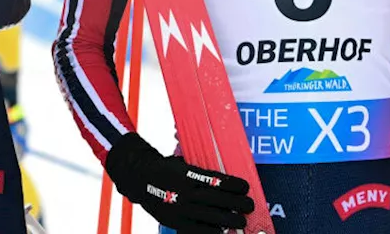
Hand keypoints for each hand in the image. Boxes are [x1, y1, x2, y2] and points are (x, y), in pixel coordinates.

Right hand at [104, 133, 253, 233]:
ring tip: (240, 221)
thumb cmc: (167, 169)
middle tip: (249, 205)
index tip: (245, 187)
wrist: (140, 178)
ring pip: (209, 217)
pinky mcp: (175, 222)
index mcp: (188, 174)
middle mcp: (184, 192)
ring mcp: (179, 209)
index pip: (216, 180)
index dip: (233, 185)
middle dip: (237, 204)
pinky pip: (197, 230)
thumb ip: (201, 171)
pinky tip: (221, 231)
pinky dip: (211, 232)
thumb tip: (225, 179)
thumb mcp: (183, 163)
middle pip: (217, 200)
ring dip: (228, 220)